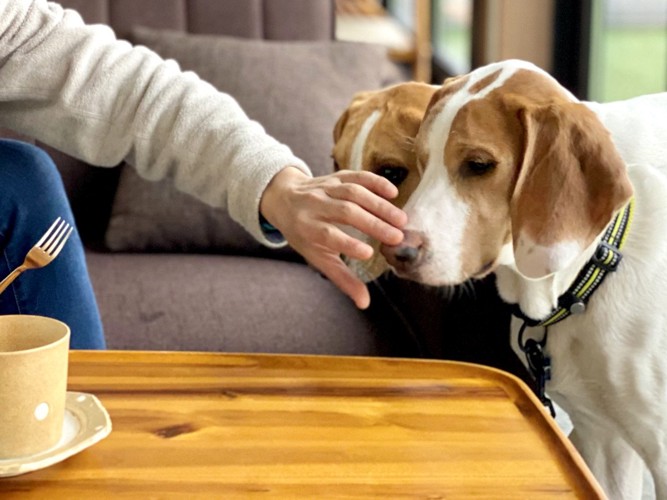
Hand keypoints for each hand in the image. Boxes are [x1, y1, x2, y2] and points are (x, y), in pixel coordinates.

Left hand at [259, 167, 406, 308]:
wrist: (284, 198)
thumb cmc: (304, 234)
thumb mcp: (317, 257)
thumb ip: (342, 278)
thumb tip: (364, 303)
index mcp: (307, 229)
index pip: (328, 236)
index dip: (347, 244)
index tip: (368, 254)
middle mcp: (315, 206)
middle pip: (346, 212)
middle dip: (373, 223)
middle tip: (397, 236)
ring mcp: (326, 188)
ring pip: (354, 193)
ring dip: (379, 205)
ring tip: (401, 219)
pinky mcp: (336, 176)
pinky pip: (356, 176)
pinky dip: (375, 182)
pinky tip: (392, 192)